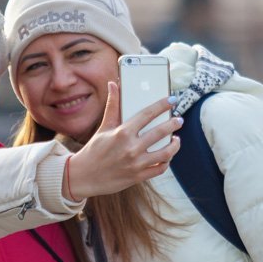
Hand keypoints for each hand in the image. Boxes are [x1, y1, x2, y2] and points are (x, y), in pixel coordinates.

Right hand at [64, 82, 180, 199]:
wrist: (83, 177)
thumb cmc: (93, 150)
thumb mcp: (103, 127)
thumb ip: (112, 106)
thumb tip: (113, 84)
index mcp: (122, 133)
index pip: (147, 114)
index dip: (162, 105)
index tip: (172, 100)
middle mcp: (131, 148)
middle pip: (160, 132)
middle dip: (173, 124)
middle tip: (179, 120)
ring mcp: (136, 164)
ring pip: (165, 153)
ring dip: (174, 145)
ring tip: (176, 140)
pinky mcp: (137, 176)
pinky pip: (159, 169)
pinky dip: (166, 162)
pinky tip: (167, 156)